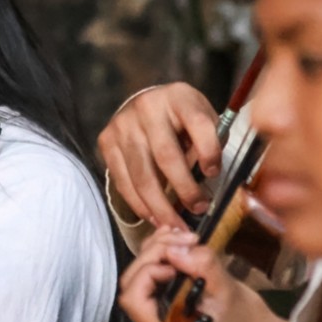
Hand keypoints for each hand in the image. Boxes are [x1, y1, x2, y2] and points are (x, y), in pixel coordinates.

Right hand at [98, 82, 221, 227]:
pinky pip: (123, 181)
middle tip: (198, 210)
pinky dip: (139, 204)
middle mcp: (147, 107)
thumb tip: (207, 180)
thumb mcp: (202, 118)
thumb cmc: (182, 118)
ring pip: (142, 175)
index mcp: (179, 97)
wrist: (145, 104)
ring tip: (175, 224)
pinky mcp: (107, 141)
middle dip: (184, 189)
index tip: (215, 173)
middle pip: (166, 156)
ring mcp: (122, 125)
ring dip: (160, 206)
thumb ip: (209, 143)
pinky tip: (154, 216)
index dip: (209, 151)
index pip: (198, 124)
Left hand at [118, 228, 276, 321]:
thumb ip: (201, 267)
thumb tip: (173, 248)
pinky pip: (151, 281)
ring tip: (181, 235)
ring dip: (157, 252)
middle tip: (183, 238)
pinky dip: (161, 259)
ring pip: (139, 279)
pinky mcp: (162, 310)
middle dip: (154, 254)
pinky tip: (177, 242)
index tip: (179, 258)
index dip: (150, 270)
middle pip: (132, 284)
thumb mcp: (229, 292)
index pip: (134, 297)